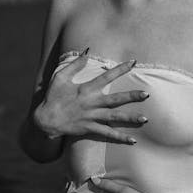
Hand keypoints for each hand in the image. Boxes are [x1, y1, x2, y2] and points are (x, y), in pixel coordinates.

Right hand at [34, 51, 149, 142]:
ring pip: (114, 117)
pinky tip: (132, 140)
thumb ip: (74, 65)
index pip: (107, 77)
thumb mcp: (61, 77)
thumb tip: (87, 51)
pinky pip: (107, 133)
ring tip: (145, 119)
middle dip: (132, 96)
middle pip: (116, 99)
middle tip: (147, 94)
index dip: (120, 69)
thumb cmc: (53, 97)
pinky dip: (120, 137)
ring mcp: (91, 117)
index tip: (133, 62)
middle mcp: (91, 103)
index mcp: (86, 89)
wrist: (46, 120)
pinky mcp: (89, 128)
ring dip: (130, 118)